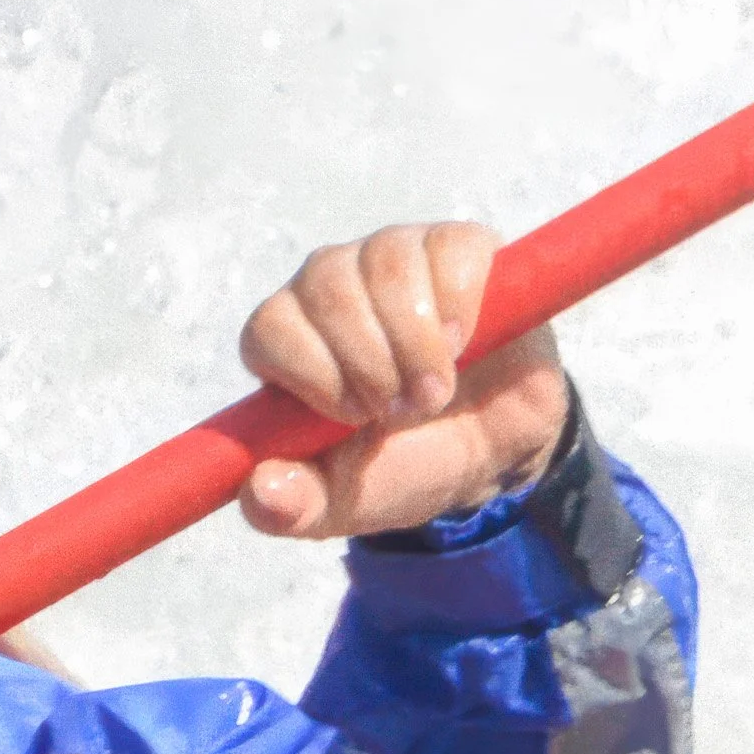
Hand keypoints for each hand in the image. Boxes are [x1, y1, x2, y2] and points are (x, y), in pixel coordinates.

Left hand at [236, 221, 567, 539]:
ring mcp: (389, 258)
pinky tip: (466, 341)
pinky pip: (449, 247)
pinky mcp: (454, 248)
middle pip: (325, 287)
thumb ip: (296, 505)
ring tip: (436, 389)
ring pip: (384, 262)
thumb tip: (262, 494)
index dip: (313, 370)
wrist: (492, 450)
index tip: (356, 416)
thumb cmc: (402, 463)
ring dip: (416, 339)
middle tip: (403, 411)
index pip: (268, 328)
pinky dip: (459, 301)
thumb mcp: (347, 501)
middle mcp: (327, 286)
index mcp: (285, 339)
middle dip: (371, 361)